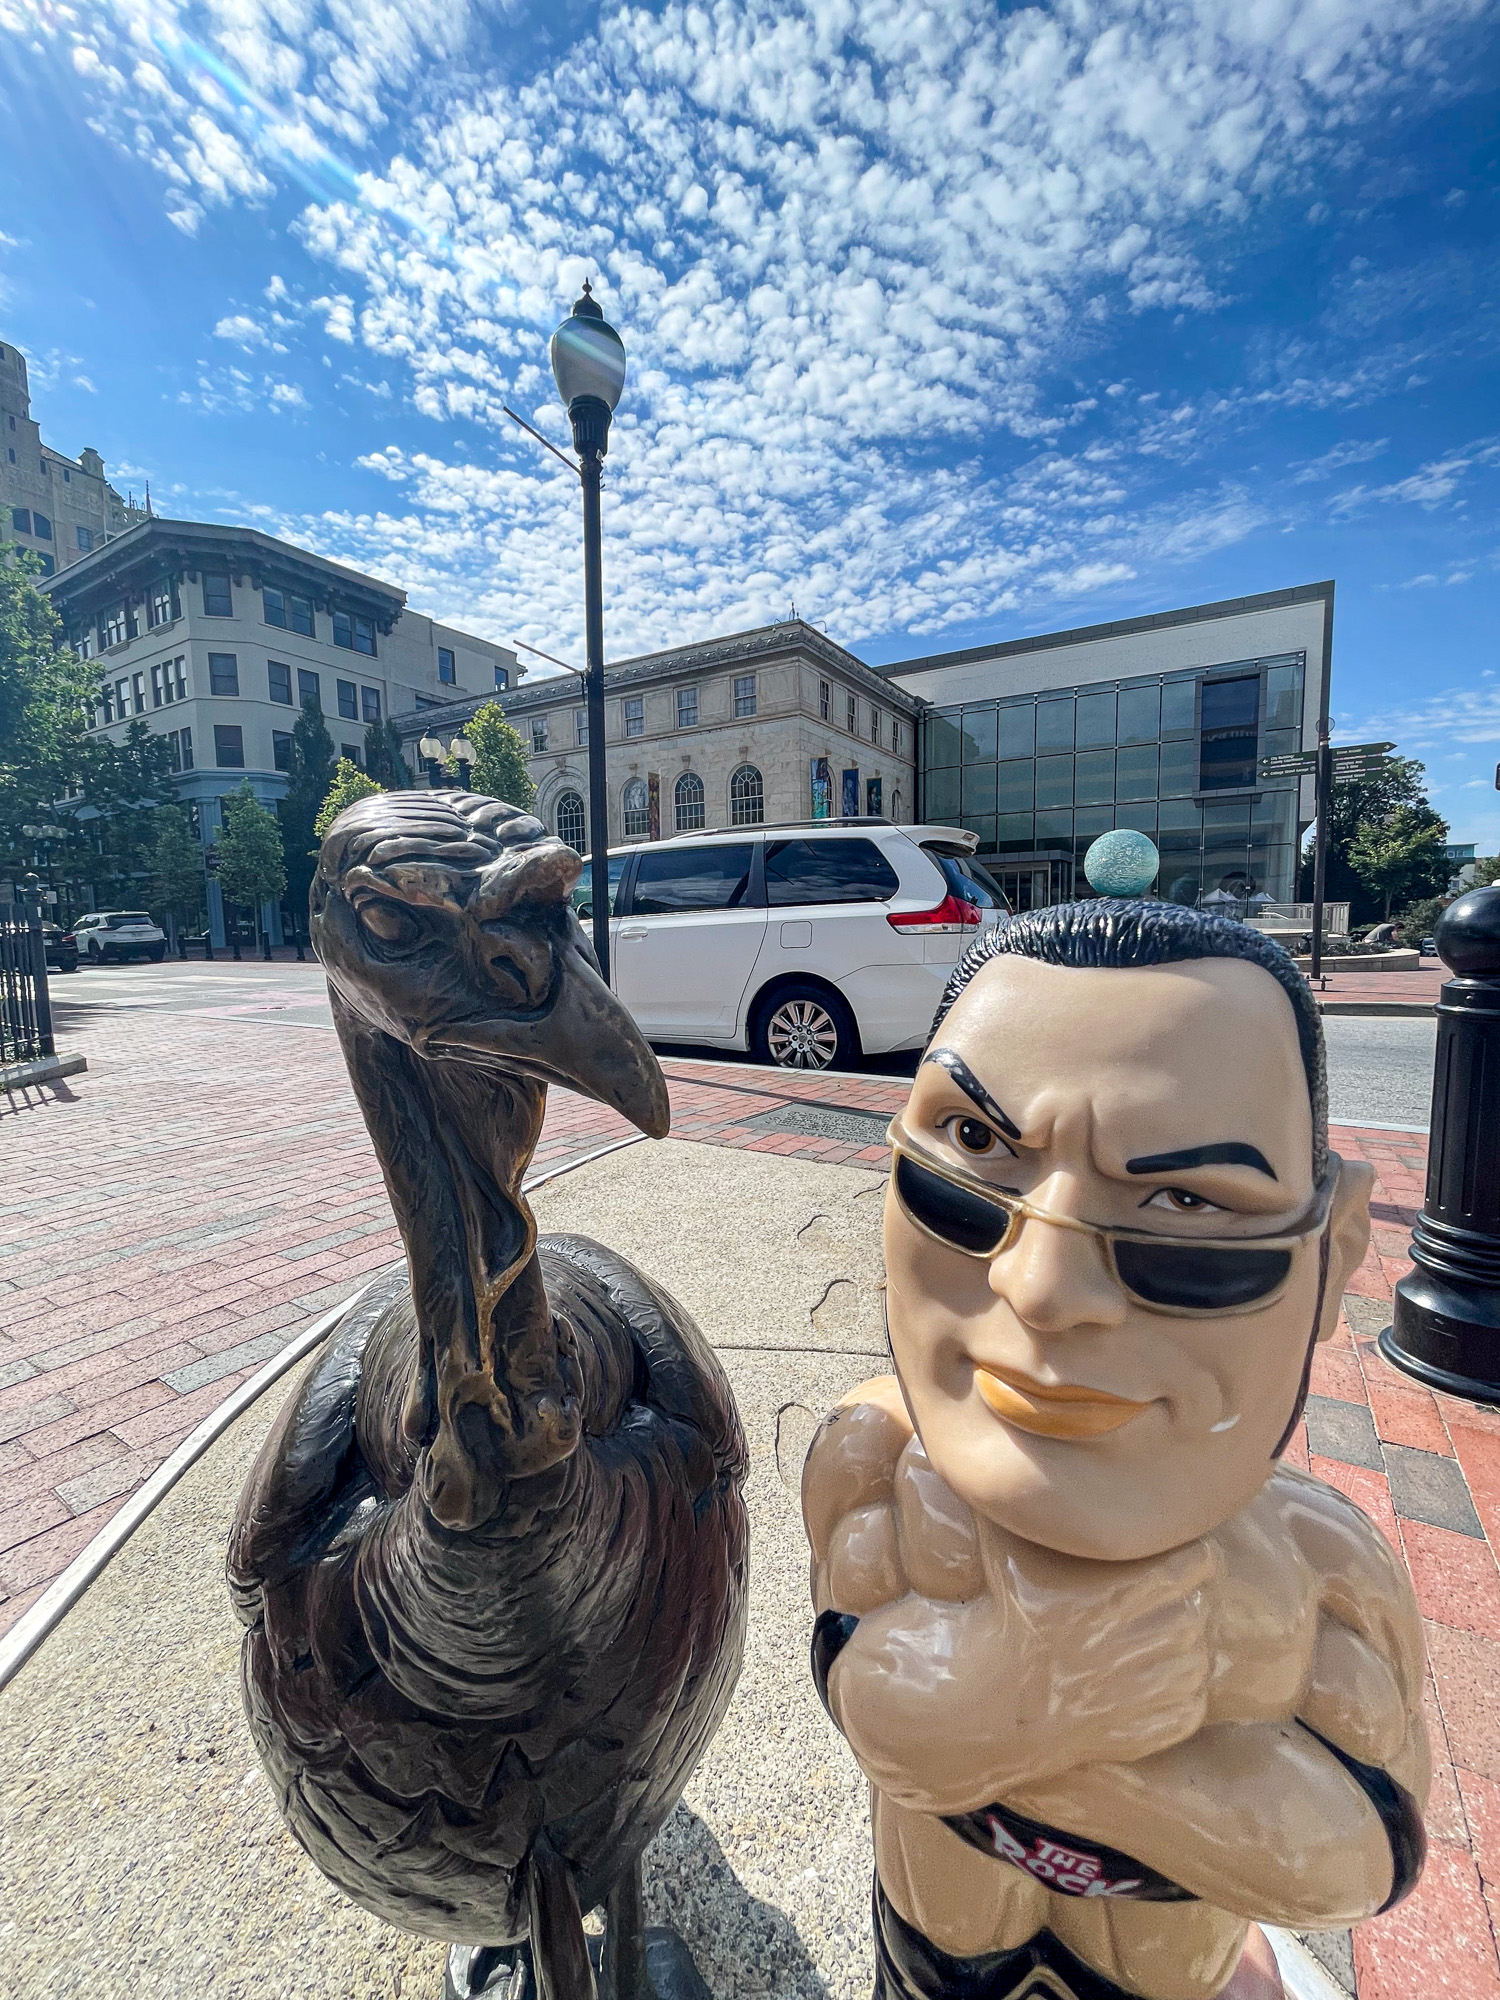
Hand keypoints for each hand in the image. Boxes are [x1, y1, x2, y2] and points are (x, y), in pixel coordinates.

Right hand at [831, 1533, 1215, 1812]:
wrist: (983, 1703)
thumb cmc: (997, 1616)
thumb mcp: (1006, 1549)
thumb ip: (1027, 1503)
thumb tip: (1020, 1438)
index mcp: (1116, 1593)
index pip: (1198, 1563)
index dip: (1190, 1554)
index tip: (1174, 1552)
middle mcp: (1140, 1642)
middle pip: (1204, 1607)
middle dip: (1191, 1596)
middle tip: (1168, 1590)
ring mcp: (1149, 1692)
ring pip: (1201, 1657)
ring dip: (1188, 1644)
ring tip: (1158, 1632)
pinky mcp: (1151, 1732)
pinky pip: (1191, 1705)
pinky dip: (1180, 1693)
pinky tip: (1149, 1676)